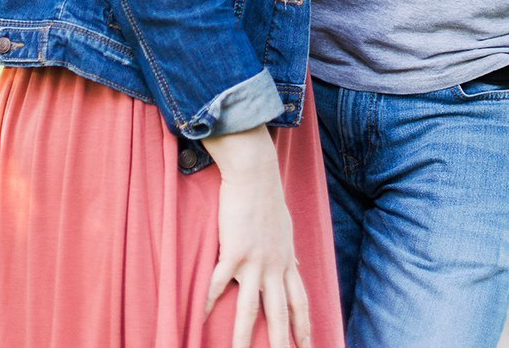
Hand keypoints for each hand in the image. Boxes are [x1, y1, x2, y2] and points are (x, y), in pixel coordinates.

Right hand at [204, 129, 311, 347]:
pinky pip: (219, 283)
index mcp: (287, 262)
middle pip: (280, 312)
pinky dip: (209, 303)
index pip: (300, 301)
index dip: (304, 325)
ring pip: (251, 307)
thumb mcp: (286, 230)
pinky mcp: (234, 252)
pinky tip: (200, 321)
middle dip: (282, 340)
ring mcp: (255, 261)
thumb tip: (297, 261)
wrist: (257, 177)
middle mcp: (275, 266)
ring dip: (244, 336)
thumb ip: (289, 251)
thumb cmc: (268, 203)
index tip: (308, 345)